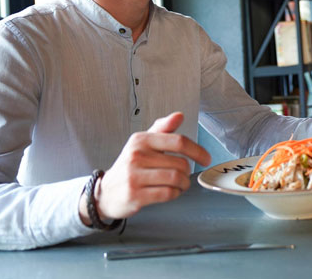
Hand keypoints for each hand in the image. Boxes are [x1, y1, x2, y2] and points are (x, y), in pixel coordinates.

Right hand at [80, 112, 210, 222]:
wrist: (105, 191)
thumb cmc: (130, 166)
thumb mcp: (143, 143)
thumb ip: (162, 129)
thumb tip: (179, 115)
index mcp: (141, 140)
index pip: (178, 141)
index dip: (197, 151)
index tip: (206, 159)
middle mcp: (136, 156)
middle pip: (180, 163)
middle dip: (187, 172)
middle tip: (184, 175)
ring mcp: (134, 176)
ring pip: (175, 179)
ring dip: (183, 184)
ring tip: (179, 184)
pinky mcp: (135, 195)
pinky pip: (167, 194)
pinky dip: (175, 194)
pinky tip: (171, 192)